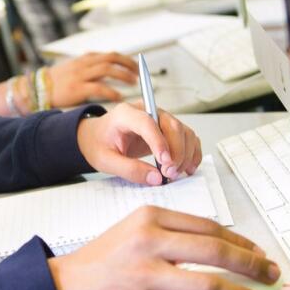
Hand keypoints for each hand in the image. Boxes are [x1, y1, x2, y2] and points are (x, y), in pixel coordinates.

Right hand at [48, 207, 280, 289]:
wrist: (63, 288)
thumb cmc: (101, 262)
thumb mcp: (133, 231)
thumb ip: (172, 235)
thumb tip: (221, 250)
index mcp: (150, 218)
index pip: (209, 227)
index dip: (241, 243)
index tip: (258, 254)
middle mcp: (150, 242)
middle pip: (216, 252)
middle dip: (252, 266)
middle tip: (270, 275)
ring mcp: (146, 275)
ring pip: (210, 284)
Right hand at [49, 52, 138, 106]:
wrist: (36, 89)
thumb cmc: (55, 83)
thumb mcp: (73, 70)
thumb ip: (88, 69)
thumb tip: (107, 73)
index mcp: (84, 59)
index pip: (110, 55)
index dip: (125, 60)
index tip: (134, 66)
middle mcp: (84, 64)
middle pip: (112, 58)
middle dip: (128, 65)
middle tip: (138, 74)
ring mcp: (80, 75)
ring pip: (107, 70)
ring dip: (123, 76)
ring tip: (132, 83)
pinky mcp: (77, 88)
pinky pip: (99, 88)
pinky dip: (112, 92)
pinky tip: (119, 97)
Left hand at [76, 102, 201, 184]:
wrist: (97, 137)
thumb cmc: (99, 144)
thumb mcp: (105, 160)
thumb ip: (128, 169)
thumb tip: (155, 178)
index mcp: (125, 114)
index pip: (148, 123)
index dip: (159, 142)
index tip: (164, 162)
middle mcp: (147, 111)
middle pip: (171, 125)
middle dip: (175, 152)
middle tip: (169, 173)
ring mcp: (160, 118)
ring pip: (183, 131)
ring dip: (185, 154)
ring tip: (175, 173)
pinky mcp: (168, 129)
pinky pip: (187, 137)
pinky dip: (191, 152)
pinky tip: (188, 168)